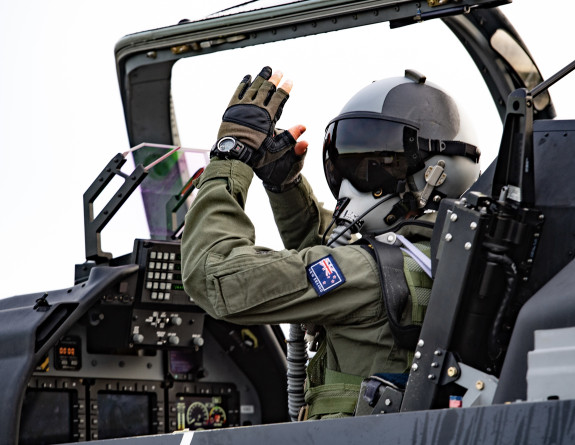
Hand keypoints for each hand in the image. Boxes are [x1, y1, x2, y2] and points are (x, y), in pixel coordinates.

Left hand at [215, 66, 307, 190]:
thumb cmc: (256, 153)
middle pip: (267, 88)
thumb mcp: (276, 148)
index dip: (285, 88)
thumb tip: (303, 127)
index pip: (279, 97)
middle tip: (279, 72)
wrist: (234, 154)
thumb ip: (290, 136)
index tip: (289, 81)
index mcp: (268, 116)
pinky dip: (244, 83)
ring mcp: (243, 106)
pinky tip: (248, 77)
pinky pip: (239, 91)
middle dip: (274, 79)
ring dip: (261, 77)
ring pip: (254, 87)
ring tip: (267, 69)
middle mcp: (256, 108)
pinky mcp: (232, 108)